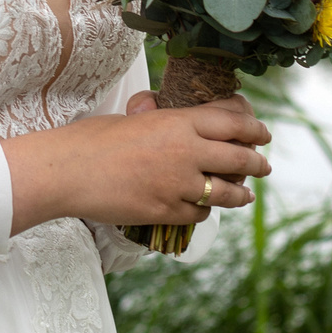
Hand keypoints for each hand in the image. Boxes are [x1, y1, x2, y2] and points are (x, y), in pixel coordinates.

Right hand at [3, 94, 269, 233]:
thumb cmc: (91, 139)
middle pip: (239, 158)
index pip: (232, 124)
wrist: (68, 171)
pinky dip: (204, 211)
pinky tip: (204, 209)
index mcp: (178, 122)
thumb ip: (160, 121)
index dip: (254, 129)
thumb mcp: (133, 119)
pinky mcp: (167, 211)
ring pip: (226, 192)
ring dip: (241, 194)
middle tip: (264, 165)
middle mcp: (187, 152)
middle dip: (257, 163)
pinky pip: (200, 213)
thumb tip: (169, 120)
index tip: (262, 133)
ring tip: (246, 194)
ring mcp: (179, 184)